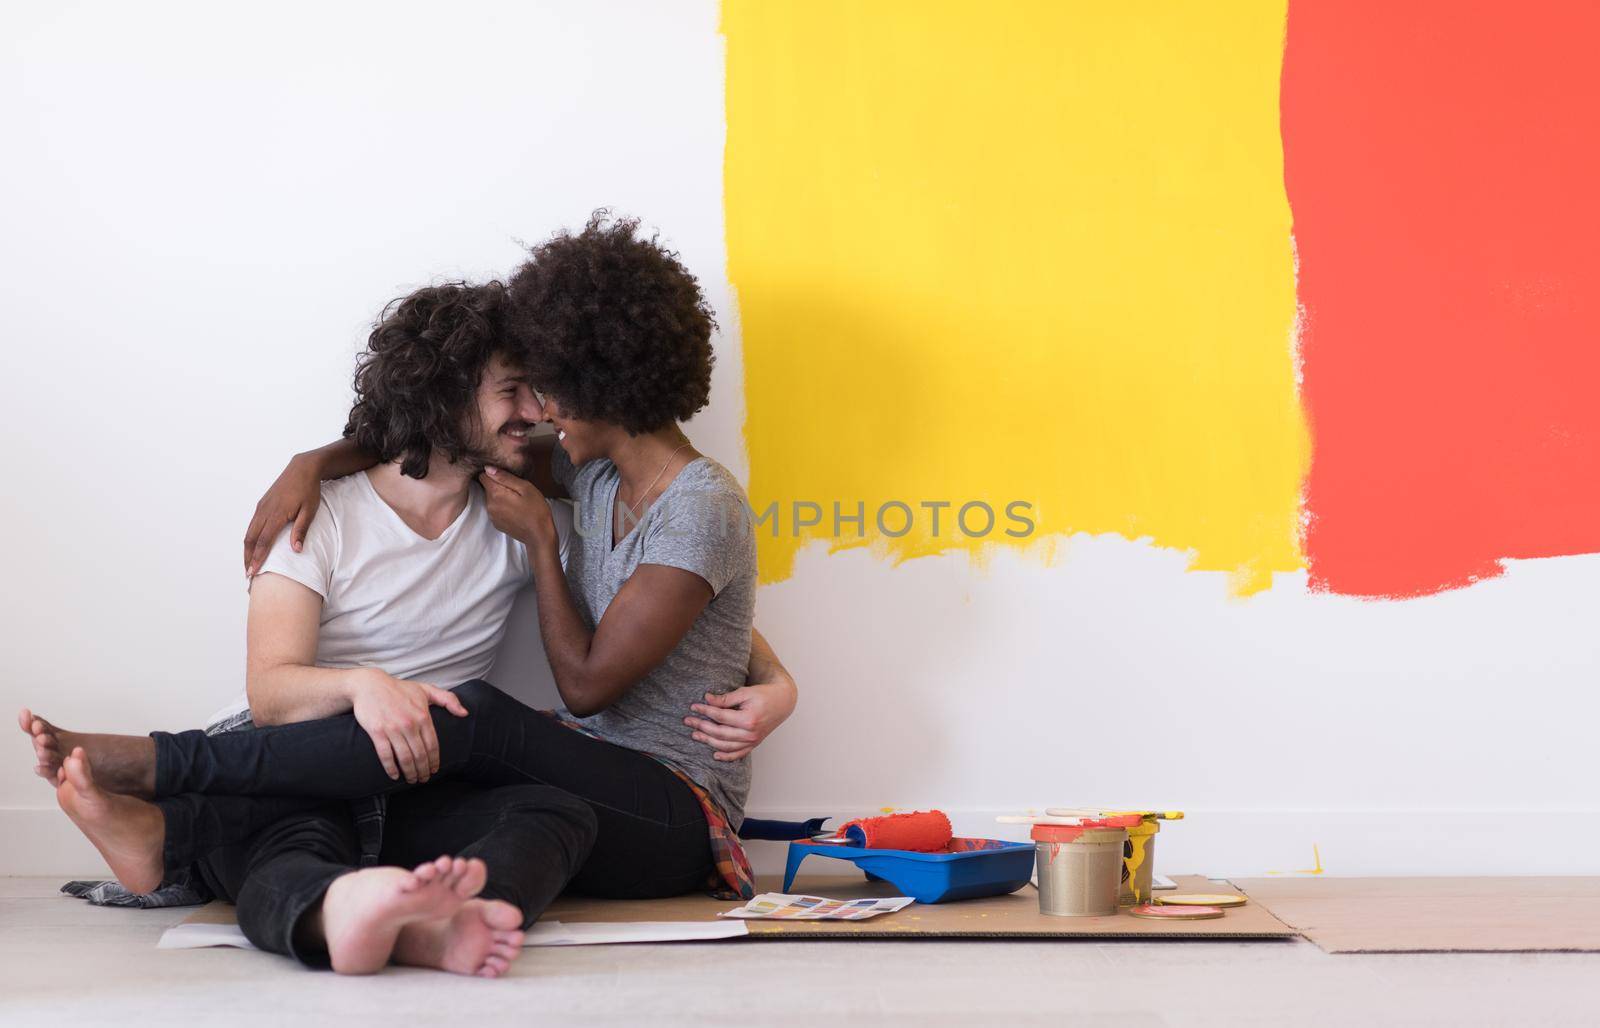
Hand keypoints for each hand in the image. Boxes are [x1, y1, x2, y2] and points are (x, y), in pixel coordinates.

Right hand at [244, 453, 322, 576]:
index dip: (258, 558)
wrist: (302, 469)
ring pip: (249, 532)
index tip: (254, 572)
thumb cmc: (309, 490)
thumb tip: (296, 550)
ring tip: (248, 564)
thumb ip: (301, 530)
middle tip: (248, 574)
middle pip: (251, 539)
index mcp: (276, 515)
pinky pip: (252, 524)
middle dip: (248, 557)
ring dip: (247, 549)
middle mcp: (265, 511)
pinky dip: (250, 538)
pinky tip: (253, 546)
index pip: (264, 541)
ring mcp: (261, 507)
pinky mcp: (262, 504)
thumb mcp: (310, 511)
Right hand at [348, 669, 468, 783]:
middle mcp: (410, 724)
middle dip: (423, 770)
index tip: (434, 770)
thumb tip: (465, 713)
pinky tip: (394, 776)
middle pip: (420, 755)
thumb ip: (448, 700)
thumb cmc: (399, 689)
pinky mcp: (377, 732)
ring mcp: (393, 729)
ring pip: (405, 758)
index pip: (433, 745)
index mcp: (423, 716)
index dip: (434, 760)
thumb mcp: (426, 689)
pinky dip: (391, 768)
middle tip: (423, 779)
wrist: (370, 685)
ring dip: (410, 773)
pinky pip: (385, 755)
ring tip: (412, 780)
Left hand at [480, 466, 556, 547]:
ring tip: (517, 500)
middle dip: (498, 485)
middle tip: (516, 489)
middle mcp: (489, 505)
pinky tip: (515, 509)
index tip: (506, 476)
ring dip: (500, 496)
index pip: (483, 476)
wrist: (539, 535)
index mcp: (496, 494)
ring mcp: (491, 516)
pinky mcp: (495, 523)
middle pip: (487, 487)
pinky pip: (494, 508)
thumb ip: (505, 477)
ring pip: (491, 498)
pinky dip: (502, 506)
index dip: (494, 473)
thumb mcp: (525, 488)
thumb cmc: (537, 510)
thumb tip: (488, 468)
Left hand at [685, 680, 797, 761]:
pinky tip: (715, 754)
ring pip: (726, 746)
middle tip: (688, 721)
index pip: (720, 716)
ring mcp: (752, 741)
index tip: (693, 707)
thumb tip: (707, 699)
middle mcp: (750, 733)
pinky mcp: (754, 744)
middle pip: (720, 733)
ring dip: (708, 741)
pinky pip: (738, 754)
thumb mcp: (745, 692)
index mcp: (748, 719)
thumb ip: (726, 698)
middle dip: (702, 727)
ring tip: (695, 735)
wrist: (782, 702)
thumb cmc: (764, 695)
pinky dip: (726, 756)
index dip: (705, 711)